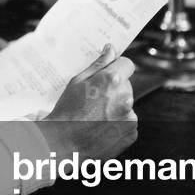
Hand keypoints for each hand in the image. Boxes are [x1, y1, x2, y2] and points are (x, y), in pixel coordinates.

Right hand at [40, 45, 138, 162]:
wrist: (63, 144)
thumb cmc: (66, 112)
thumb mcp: (76, 82)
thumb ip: (98, 65)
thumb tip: (111, 49)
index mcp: (112, 80)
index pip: (127, 64)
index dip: (117, 67)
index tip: (109, 73)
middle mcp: (125, 97)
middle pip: (126, 85)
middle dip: (114, 89)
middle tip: (94, 100)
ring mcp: (130, 117)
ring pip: (126, 104)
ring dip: (116, 107)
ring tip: (95, 117)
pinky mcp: (131, 133)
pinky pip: (127, 122)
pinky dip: (118, 124)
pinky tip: (101, 128)